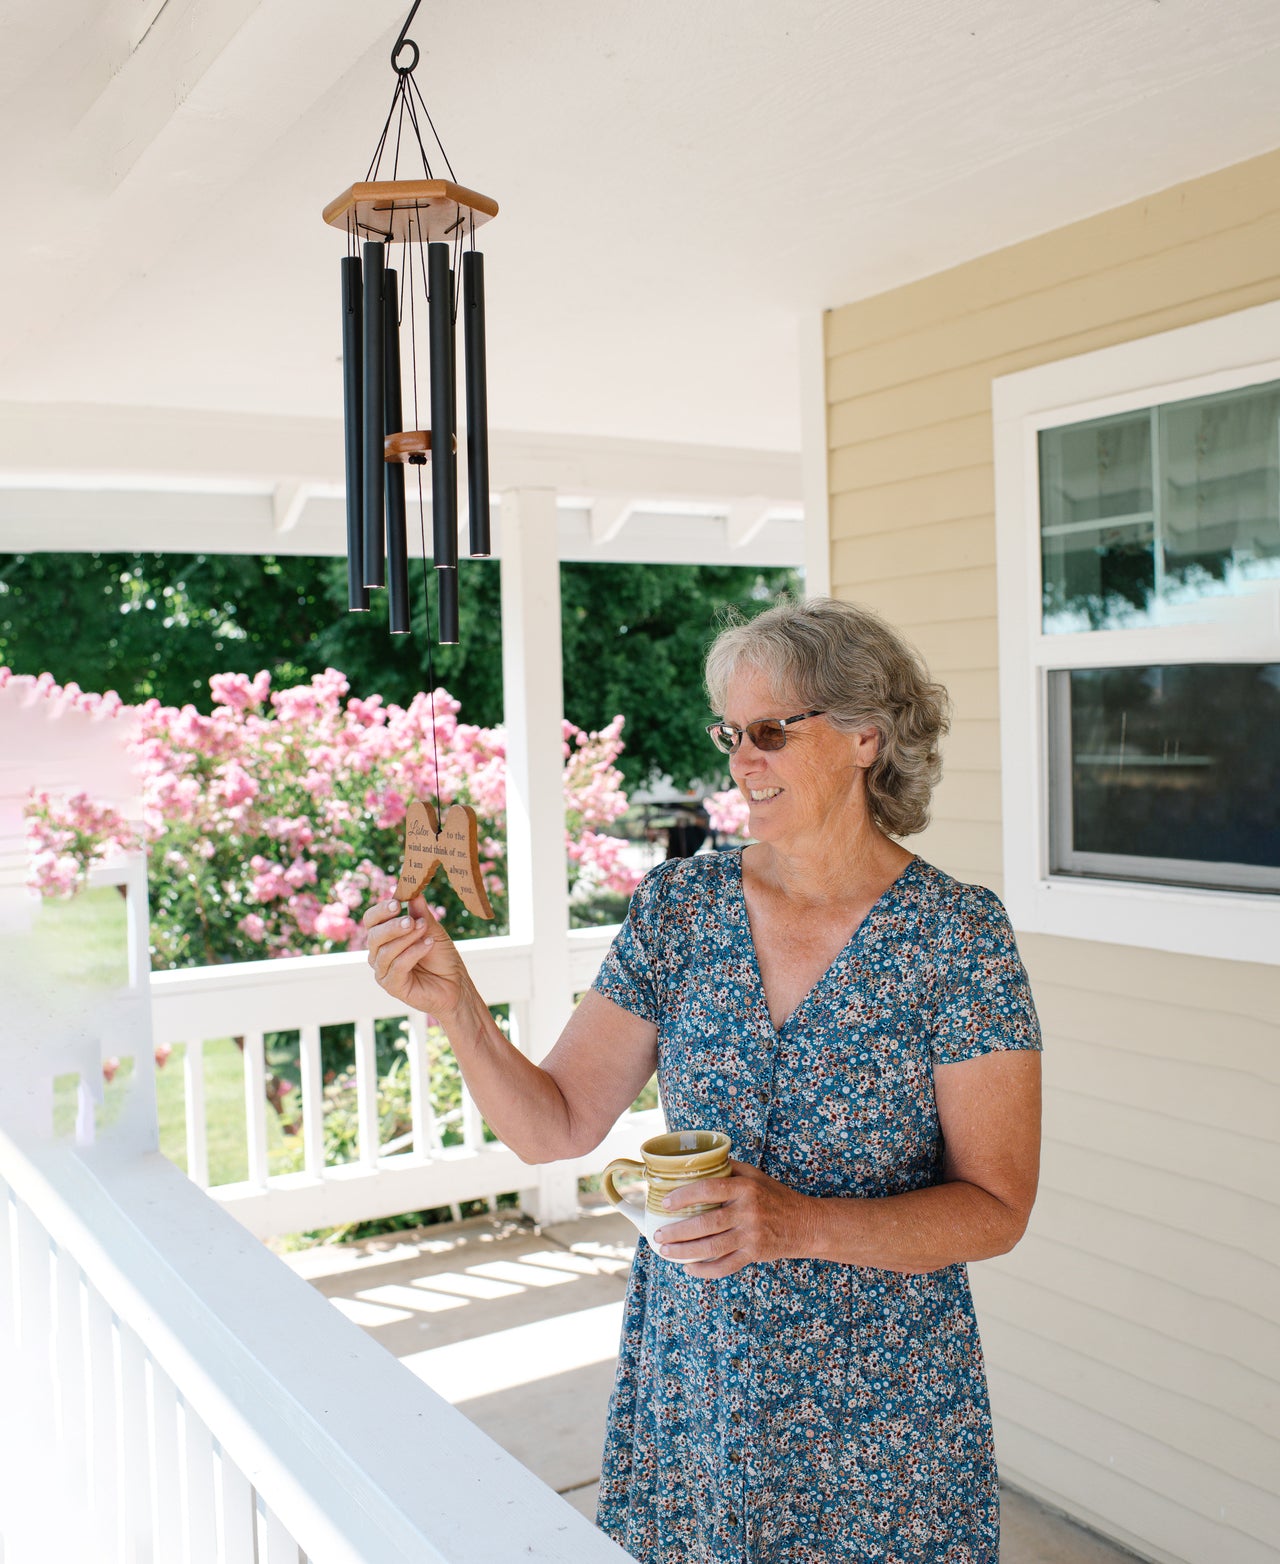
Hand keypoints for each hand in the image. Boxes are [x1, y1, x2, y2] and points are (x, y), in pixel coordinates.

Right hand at [362, 896, 468, 1020]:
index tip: (398, 903)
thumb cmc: (442, 957)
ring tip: (425, 931)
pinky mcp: (392, 986)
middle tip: (411, 920)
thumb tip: (414, 893)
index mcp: (384, 937)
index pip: (371, 921)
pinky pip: (396, 967)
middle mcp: (379, 954)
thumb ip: (421, 914)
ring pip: (385, 951)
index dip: (381, 911)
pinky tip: (428, 944)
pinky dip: (412, 953)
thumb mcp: (433, 930)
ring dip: (406, 938)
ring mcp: (383, 971)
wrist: (456, 984)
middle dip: (392, 926)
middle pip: (373, 936)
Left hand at [653, 1160, 815, 1277]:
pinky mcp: (754, 1255)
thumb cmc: (776, 1196)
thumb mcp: (755, 1175)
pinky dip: (705, 1271)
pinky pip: (725, 1266)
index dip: (684, 1196)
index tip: (666, 1202)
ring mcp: (751, 1235)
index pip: (709, 1189)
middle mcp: (748, 1211)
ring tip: (666, 1251)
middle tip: (658, 1235)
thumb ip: (729, 1168)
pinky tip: (689, 1268)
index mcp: (745, 1188)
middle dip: (678, 1231)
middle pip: (706, 1223)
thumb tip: (698, 1162)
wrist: (806, 1224)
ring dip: (685, 1252)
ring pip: (712, 1247)